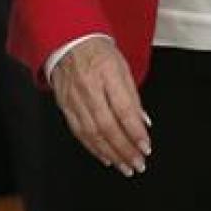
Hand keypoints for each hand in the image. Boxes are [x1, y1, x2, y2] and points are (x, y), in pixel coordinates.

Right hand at [50, 37, 151, 176]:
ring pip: (93, 134)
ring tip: (125, 166)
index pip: (123, 108)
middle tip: (138, 163)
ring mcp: (75, 99)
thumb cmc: (98, 52)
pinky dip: (94, 148)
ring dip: (111, 154)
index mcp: (107, 74)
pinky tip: (106, 157)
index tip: (146, 146)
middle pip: (108, 126)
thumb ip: (133, 96)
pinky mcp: (65, 108)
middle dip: (125, 149)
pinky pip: (80, 133)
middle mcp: (89, 88)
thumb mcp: (122, 67)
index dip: (135, 131)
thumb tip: (143, 122)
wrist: (68, 43)